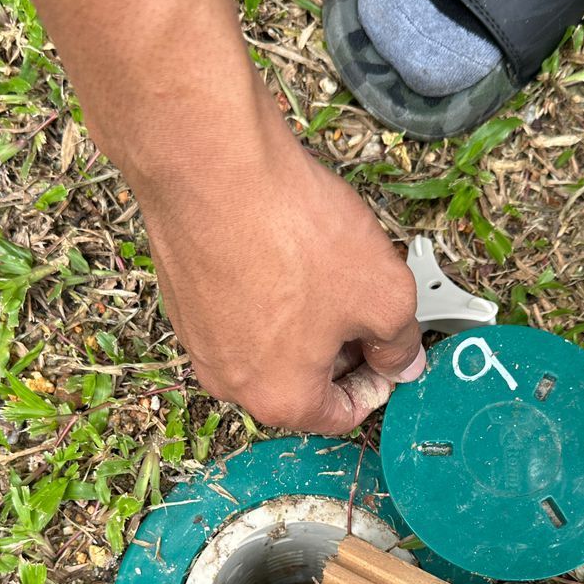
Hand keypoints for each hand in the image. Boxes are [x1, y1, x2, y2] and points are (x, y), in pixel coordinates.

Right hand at [132, 99, 423, 434]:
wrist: (212, 166)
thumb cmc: (293, 236)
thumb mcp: (385, 295)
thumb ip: (401, 342)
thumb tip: (402, 361)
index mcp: (282, 398)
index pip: (343, 416)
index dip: (379, 381)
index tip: (392, 349)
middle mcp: (231, 381)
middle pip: (304, 381)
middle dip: (341, 348)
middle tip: (366, 303)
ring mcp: (199, 340)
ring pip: (270, 344)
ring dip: (305, 317)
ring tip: (329, 268)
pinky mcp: (182, 297)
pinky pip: (239, 309)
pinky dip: (267, 290)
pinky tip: (287, 249)